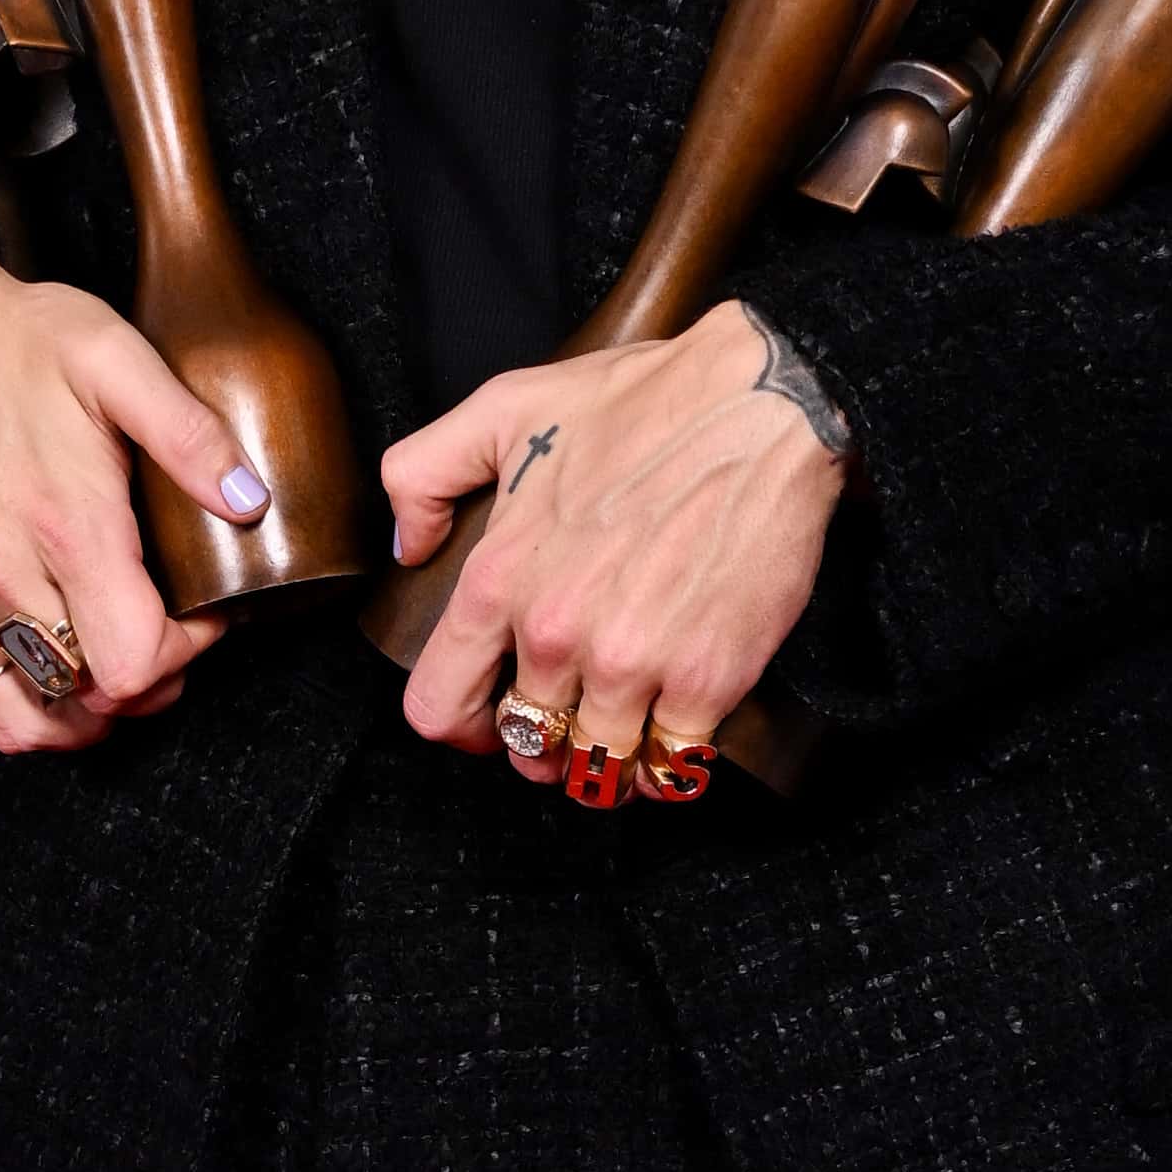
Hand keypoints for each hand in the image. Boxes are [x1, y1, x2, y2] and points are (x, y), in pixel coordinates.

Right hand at [0, 221, 250, 754]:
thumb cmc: (11, 337)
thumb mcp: (113, 357)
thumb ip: (187, 432)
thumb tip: (248, 499)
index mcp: (63, 524)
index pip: (134, 662)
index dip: (184, 655)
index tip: (199, 615)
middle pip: (86, 703)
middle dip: (142, 686)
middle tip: (163, 639)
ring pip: (17, 721)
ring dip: (73, 716)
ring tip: (108, 674)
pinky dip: (4, 706)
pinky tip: (40, 672)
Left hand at [379, 303, 846, 790]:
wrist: (761, 405)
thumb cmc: (643, 402)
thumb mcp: (502, 409)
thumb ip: (424, 473)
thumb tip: (410, 548)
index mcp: (500, 580)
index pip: (440, 706)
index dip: (459, 726)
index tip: (484, 722)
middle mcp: (556, 634)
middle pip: (525, 744)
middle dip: (540, 741)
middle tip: (568, 719)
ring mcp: (632, 664)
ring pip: (595, 769)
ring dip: (604, 763)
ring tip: (621, 738)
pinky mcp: (707, 680)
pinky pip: (673, 766)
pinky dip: (669, 768)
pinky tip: (672, 739)